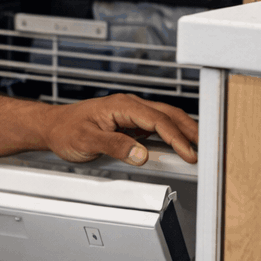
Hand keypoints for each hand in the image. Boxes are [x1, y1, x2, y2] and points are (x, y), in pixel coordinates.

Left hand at [36, 93, 198, 165]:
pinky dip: (171, 136)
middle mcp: (129, 106)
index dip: (177, 138)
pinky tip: (178, 147)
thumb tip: (142, 154)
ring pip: (165, 120)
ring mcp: (130, 114)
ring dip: (183, 132)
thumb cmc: (65, 130)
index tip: (189, 153)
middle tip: (208, 148)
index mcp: (122, 105)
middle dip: (190, 131)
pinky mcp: (130, 124)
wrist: (52, 127)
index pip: (158, 121)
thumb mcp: (87, 141)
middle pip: (169, 115)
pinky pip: (156, 128)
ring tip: (199, 148)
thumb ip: (115, 146)